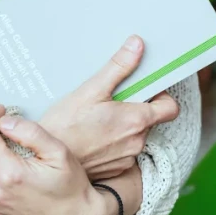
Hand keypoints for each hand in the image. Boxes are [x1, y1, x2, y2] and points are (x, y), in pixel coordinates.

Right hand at [40, 36, 179, 179]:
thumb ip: (119, 67)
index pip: (170, 108)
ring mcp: (128, 157)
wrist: (45, 161)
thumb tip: (137, 45)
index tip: (145, 89)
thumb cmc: (65, 126)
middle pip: (150, 120)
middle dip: (136, 108)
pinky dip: (114, 142)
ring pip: (136, 136)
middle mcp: (137, 141)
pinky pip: (124, 151)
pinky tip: (94, 135)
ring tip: (98, 118)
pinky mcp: (117, 169)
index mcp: (136, 119)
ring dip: (124, 126)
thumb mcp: (91, 90)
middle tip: (112, 101)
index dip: (161, 96)